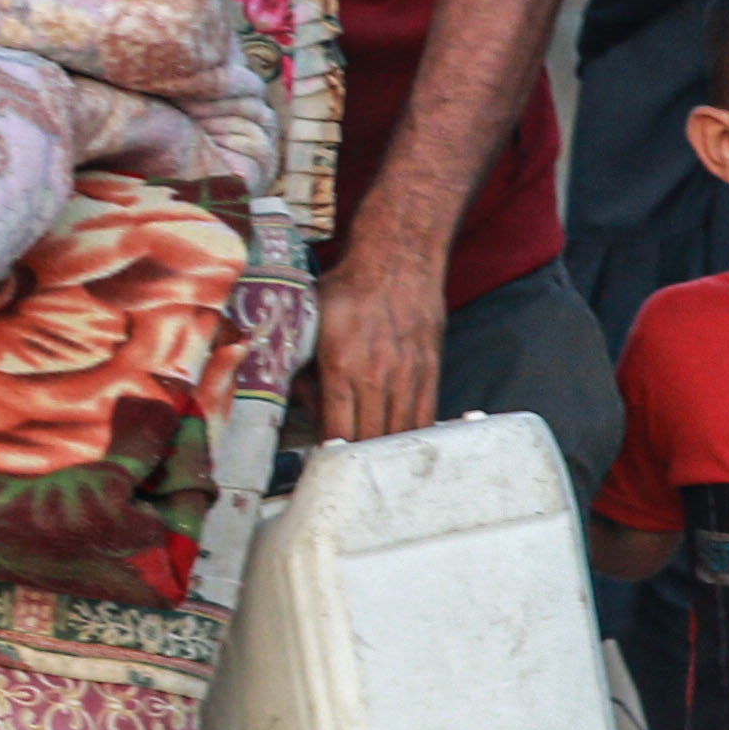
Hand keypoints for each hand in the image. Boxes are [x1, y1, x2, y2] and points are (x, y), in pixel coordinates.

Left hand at [313, 239, 447, 444]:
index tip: (323, 464)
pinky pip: (424, 418)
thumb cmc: (349, 288)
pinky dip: (411, 436)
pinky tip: (401, 445)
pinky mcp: (430, 372)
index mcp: (341, 365)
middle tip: (345, 470)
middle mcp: (376, 375)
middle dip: (355, 461)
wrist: (397, 259)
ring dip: (383, 453)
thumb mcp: (312, 322)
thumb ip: (304, 366)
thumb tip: (298, 401)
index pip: (336, 430)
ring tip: (372, 464)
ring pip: (397, 434)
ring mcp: (407, 376)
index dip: (329, 455)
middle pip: (367, 440)